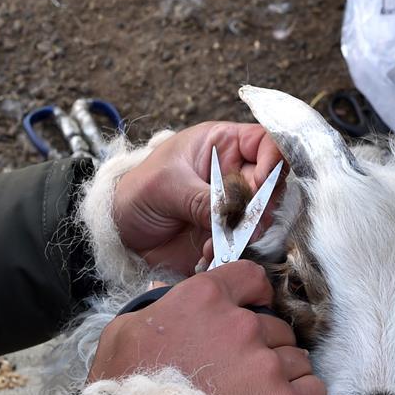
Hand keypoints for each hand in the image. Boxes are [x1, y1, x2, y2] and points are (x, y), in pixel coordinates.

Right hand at [88, 260, 325, 394]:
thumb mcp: (123, 332)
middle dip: (263, 343)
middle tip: (240, 371)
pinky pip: (313, 389)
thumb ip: (156, 306)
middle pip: (275, 324)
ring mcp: (267, 365)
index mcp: (205, 299)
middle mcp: (243, 325)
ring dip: (282, 372)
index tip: (252, 308)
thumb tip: (170, 291)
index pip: (251, 277)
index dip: (254, 294)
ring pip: (297, 357)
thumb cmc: (126, 394)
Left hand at [113, 122, 284, 275]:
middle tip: (244, 219)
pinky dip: (233, 249)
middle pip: (272, 182)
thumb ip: (201, 198)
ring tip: (219, 239)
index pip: (265, 142)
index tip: (263, 181)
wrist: (121, 231)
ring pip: (263, 215)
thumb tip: (232, 212)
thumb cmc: (137, 192)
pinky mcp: (229, 232)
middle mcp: (235, 172)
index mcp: (221, 144)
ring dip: (247, 231)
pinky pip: (246, 241)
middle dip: (262, 203)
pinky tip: (209, 251)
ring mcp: (234, 204)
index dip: (273, 159)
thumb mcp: (165, 186)